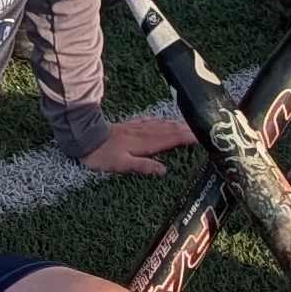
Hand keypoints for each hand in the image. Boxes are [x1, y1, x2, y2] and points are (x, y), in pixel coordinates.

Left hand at [79, 112, 195, 177]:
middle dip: (189, 128)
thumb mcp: (122, 165)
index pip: (173, 137)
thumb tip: (164, 170)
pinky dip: (162, 121)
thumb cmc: (103, 155)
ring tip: (192, 124)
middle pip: (172, 129)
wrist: (85, 138)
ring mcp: (139, 128)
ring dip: (178, 124)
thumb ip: (143, 166)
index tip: (205, 135)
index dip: (189, 136)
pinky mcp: (131, 126)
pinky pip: (151, 122)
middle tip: (206, 128)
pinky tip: (164, 121)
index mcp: (146, 142)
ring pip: (163, 124)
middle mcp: (145, 132)